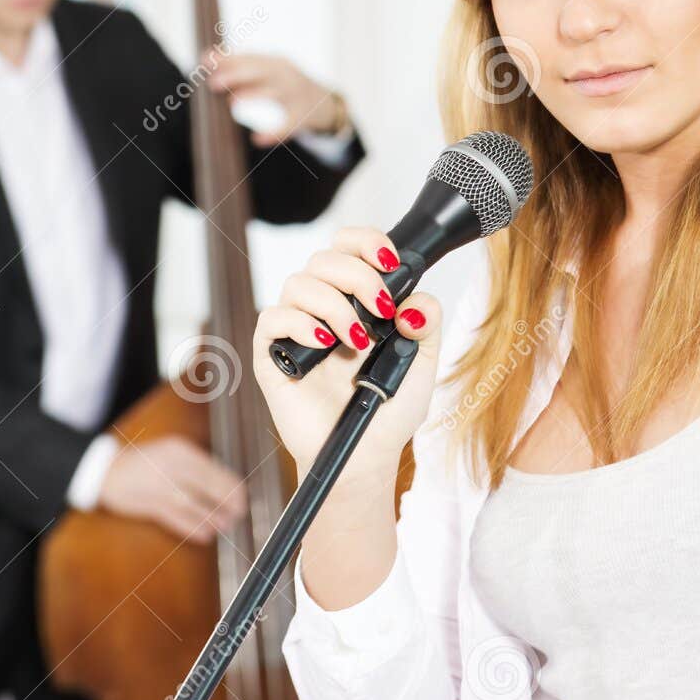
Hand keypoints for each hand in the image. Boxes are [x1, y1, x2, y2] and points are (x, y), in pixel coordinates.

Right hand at [97, 435, 246, 541]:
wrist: (106, 469)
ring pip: (195, 504)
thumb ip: (196, 467)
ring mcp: (161, 486)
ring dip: (213, 517)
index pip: (217, 471)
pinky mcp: (150, 504)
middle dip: (229, 504)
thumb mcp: (172, 453)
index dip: (233, 488)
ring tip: (225, 525)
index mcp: (182, 450)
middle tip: (238, 514)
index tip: (242, 498)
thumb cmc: (144, 462)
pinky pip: (177, 519)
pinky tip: (206, 535)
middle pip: (210, 487)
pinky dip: (193, 528)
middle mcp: (173, 466)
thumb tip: (225, 486)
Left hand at [198, 47, 344, 145]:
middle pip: (260, 71)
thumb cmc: (286, 87)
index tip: (204, 60)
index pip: (249, 57)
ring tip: (232, 104)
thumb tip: (205, 56)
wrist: (325, 104)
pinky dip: (273, 133)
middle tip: (214, 83)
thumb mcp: (268, 72)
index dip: (227, 59)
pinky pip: (287, 125)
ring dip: (252, 96)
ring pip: (273, 94)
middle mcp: (287, 76)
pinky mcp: (303, 118)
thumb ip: (240, 66)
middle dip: (237, 75)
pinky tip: (256, 139)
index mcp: (276, 63)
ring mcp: (297, 96)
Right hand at [252, 225, 442, 490]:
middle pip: (324, 257)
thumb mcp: (421, 364)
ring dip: (334, 304)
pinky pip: (272, 317)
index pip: (349, 247)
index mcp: (356, 300)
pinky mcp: (272, 355)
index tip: (391, 261)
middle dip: (358, 276)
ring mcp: (296, 329)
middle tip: (380, 310)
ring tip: (356, 341)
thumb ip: (426, 325)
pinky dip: (300, 323)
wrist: (364, 458)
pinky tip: (325, 344)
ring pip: (299, 282)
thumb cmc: (388, 411)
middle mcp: (323, 308)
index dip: (366, 242)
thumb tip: (415, 299)